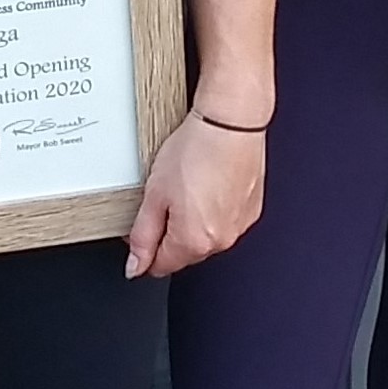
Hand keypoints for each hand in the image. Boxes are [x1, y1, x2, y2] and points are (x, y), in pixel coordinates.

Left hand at [124, 114, 265, 277]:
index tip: (143, 226)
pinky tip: (208, 183)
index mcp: (193, 242)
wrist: (231, 123)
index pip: (160, 266)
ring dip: (194, 221)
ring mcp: (239, 226)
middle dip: (171, 232)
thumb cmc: (196, 150)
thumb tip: (136, 266)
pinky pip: (226, 221)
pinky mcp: (251, 210)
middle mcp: (221, 240)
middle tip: (166, 196)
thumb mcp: (154, 194)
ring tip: (190, 185)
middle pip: (184, 253)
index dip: (145, 248)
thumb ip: (142, 236)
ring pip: (206, 237)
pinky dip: (214, 209)